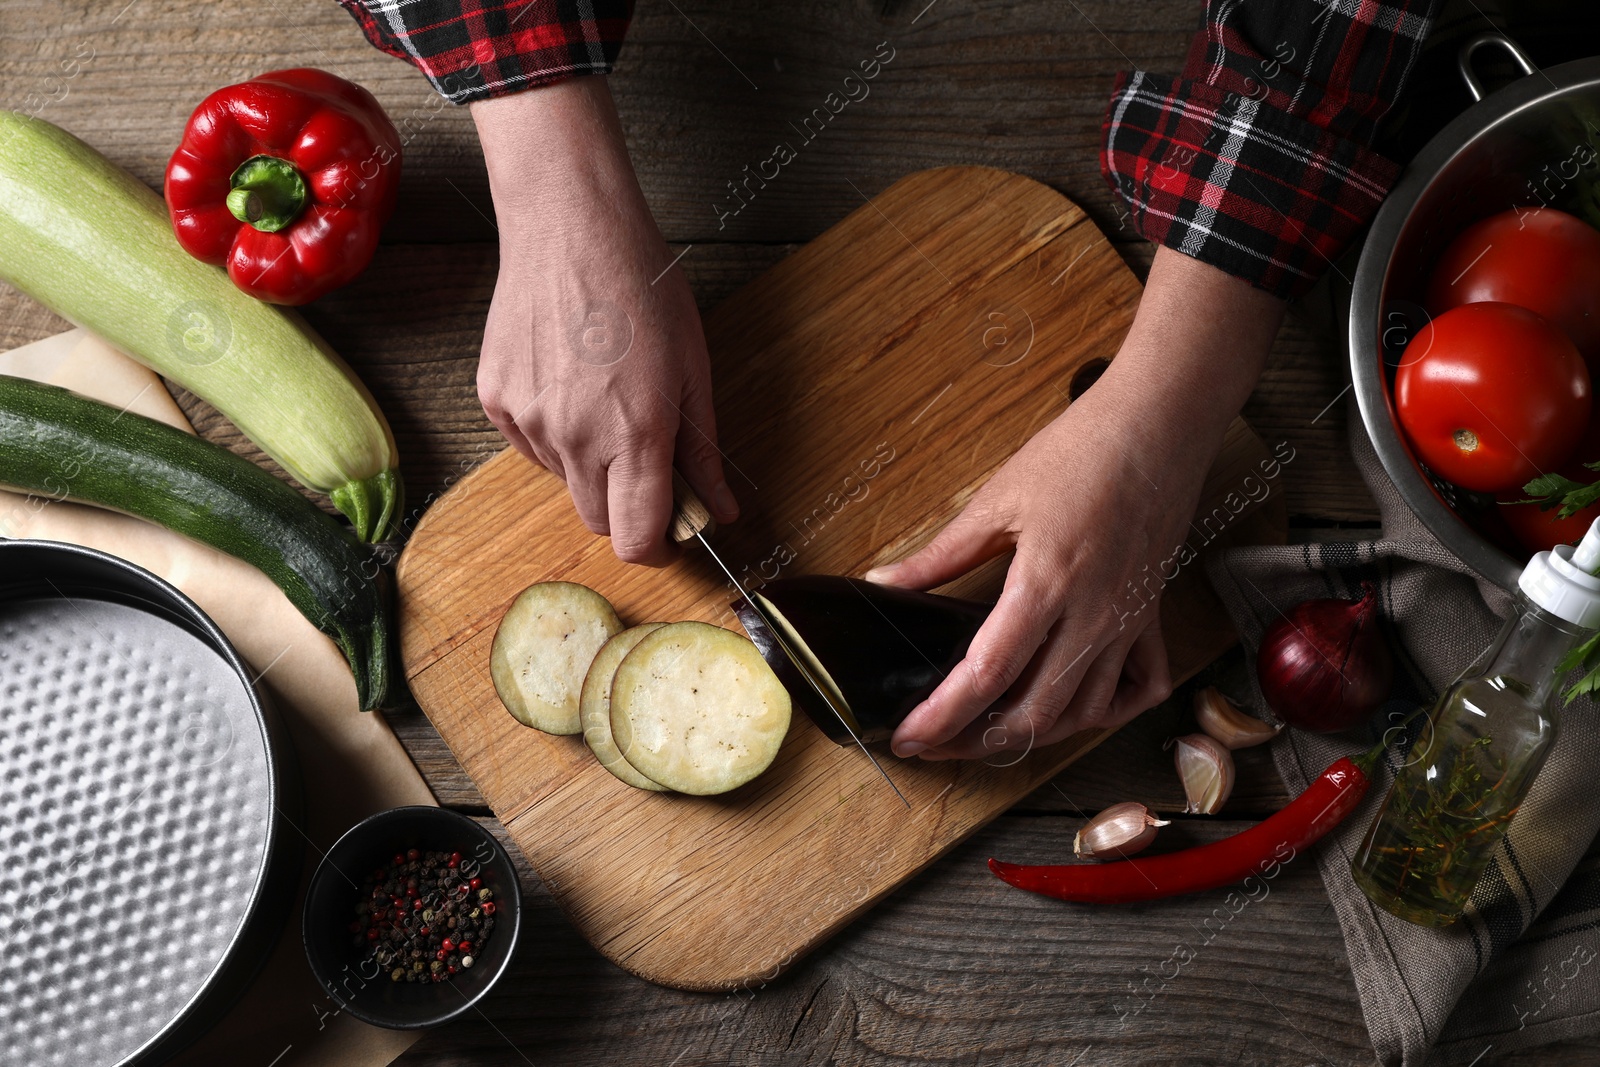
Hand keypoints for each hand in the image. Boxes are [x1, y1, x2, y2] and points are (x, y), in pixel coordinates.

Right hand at [472, 77, 737, 564]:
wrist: (571, 226)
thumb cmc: (642, 287)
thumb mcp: (693, 370)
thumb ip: (703, 451)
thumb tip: (720, 510)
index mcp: (636, 433)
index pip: (634, 539)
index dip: (655, 547)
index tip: (668, 533)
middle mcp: (576, 437)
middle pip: (597, 520)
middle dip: (626, 508)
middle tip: (646, 462)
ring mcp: (529, 420)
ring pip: (564, 482)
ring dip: (590, 465)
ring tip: (607, 400)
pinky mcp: (496, 400)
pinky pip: (531, 446)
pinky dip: (555, 434)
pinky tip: (571, 383)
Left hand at [871, 248, 1285, 759]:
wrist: (1160, 424)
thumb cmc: (1082, 451)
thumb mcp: (996, 501)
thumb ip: (939, 555)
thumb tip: (885, 582)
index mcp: (1045, 586)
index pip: (984, 678)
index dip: (940, 717)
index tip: (908, 737)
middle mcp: (1092, 618)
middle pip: (1032, 715)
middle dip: (975, 743)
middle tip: (935, 743)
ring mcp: (1128, 623)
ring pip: (1082, 714)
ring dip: (1031, 738)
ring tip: (985, 736)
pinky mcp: (1151, 617)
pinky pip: (1136, 689)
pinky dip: (1104, 713)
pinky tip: (1071, 711)